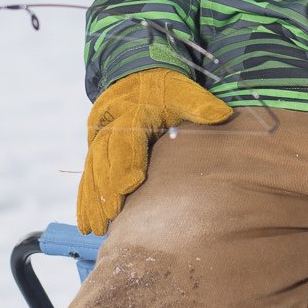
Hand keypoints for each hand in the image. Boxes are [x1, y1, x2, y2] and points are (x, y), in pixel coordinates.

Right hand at [76, 68, 233, 234]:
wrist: (138, 78)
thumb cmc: (165, 90)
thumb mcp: (182, 91)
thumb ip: (198, 103)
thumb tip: (221, 114)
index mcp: (130, 111)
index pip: (126, 137)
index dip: (126, 161)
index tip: (130, 184)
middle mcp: (109, 126)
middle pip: (104, 160)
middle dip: (106, 189)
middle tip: (111, 217)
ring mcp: (98, 140)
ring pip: (92, 172)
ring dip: (93, 201)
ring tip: (96, 228)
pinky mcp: (94, 152)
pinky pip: (87, 178)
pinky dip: (85, 201)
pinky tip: (85, 225)